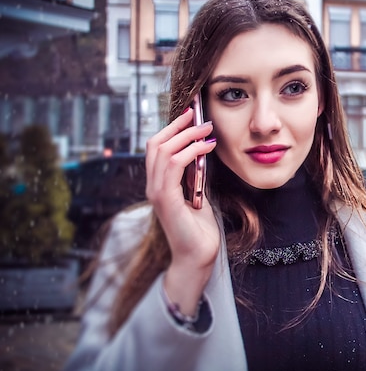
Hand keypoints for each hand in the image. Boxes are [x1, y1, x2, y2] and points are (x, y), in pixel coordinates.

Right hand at [145, 107, 217, 313]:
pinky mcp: (166, 200)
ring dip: (187, 135)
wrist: (197, 255)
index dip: (171, 128)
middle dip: (177, 125)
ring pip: (163, 151)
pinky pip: (174, 166)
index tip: (190, 115)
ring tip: (206, 129)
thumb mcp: (198, 194)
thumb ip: (195, 174)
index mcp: (159, 183)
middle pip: (155, 144)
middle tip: (198, 115)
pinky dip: (191, 152)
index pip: (156, 148)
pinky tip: (207, 147)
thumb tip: (202, 150)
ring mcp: (157, 193)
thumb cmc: (199, 228)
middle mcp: (153, 186)